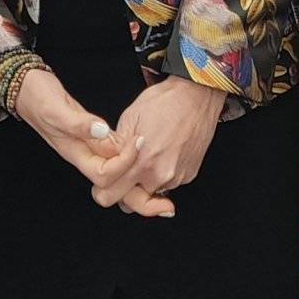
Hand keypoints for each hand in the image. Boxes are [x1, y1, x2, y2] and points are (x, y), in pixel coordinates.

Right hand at [13, 69, 173, 218]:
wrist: (27, 89)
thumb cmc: (39, 98)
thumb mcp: (58, 109)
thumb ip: (79, 123)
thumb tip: (103, 132)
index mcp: (77, 154)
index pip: (106, 175)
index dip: (125, 163)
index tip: (140, 142)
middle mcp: (86, 156)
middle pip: (115, 187)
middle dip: (139, 198)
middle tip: (168, 207)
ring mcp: (91, 148)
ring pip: (119, 174)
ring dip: (140, 183)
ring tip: (166, 190)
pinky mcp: (95, 138)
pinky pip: (118, 156)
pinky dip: (134, 160)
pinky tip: (150, 154)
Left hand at [92, 79, 222, 215]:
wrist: (197, 95)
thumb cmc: (163, 102)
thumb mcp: (128, 120)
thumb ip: (115, 149)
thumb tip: (106, 165)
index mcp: (141, 163)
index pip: (109, 196)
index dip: (102, 188)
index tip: (103, 181)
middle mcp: (160, 176)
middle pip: (130, 203)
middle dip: (123, 192)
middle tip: (122, 173)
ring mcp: (177, 177)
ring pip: (150, 194)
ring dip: (144, 184)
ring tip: (147, 157)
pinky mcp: (189, 175)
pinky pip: (167, 185)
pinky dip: (161, 176)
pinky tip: (162, 154)